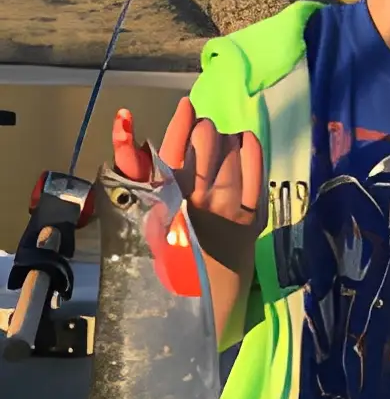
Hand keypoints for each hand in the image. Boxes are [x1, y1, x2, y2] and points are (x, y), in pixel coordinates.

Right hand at [112, 99, 265, 263]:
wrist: (200, 290)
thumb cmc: (167, 248)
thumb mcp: (143, 208)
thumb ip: (132, 166)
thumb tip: (124, 119)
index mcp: (167, 196)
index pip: (174, 144)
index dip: (181, 120)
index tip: (187, 107)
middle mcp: (198, 198)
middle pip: (206, 140)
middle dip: (203, 130)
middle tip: (203, 135)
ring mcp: (228, 207)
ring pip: (231, 150)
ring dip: (225, 140)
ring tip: (221, 145)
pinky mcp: (252, 216)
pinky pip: (256, 171)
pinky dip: (250, 149)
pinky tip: (245, 143)